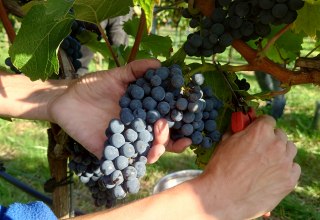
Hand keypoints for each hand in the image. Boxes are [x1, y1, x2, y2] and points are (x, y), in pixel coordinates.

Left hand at [47, 59, 190, 158]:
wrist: (66, 98)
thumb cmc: (92, 86)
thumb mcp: (116, 75)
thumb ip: (136, 70)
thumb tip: (160, 64)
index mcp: (142, 114)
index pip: (165, 123)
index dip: (179, 127)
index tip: (189, 127)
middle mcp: (137, 129)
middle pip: (159, 142)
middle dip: (166, 140)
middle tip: (162, 128)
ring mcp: (123, 142)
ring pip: (145, 154)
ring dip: (154, 152)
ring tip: (155, 144)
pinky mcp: (108, 152)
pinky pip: (122, 163)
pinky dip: (131, 165)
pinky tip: (137, 159)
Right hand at [197, 115, 300, 218]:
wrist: (223, 195)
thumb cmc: (221, 168)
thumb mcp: (226, 142)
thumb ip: (238, 130)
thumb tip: (242, 124)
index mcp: (260, 131)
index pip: (268, 120)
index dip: (260, 125)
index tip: (257, 132)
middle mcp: (276, 144)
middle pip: (280, 135)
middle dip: (270, 139)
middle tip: (259, 149)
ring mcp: (285, 162)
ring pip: (289, 150)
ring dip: (280, 152)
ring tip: (266, 162)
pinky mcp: (289, 180)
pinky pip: (293, 168)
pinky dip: (285, 169)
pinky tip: (272, 174)